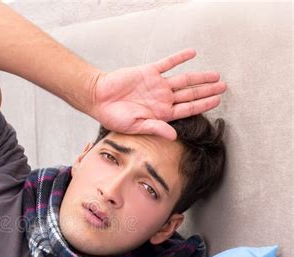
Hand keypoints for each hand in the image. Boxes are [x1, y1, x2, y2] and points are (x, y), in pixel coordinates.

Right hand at [90, 48, 226, 139]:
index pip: (187, 109)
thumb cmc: (113, 116)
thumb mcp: (135, 126)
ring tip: (216, 75)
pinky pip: (167, 63)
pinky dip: (179, 58)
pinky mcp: (149, 72)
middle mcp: (162, 99)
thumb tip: (173, 136)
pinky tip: (192, 53)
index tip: (217, 102)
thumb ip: (155, 128)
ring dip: (200, 77)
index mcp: (160, 113)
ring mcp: (157, 85)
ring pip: (183, 80)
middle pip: (190, 94)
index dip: (203, 105)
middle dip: (207, 91)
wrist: (99, 98)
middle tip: (224, 87)